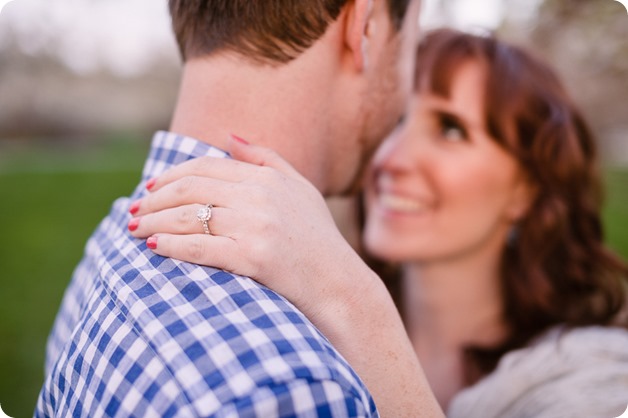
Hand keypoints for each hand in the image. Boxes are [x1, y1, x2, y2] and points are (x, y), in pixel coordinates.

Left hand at [129, 137, 351, 313]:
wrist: (339, 284)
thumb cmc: (318, 239)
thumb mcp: (300, 189)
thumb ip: (266, 158)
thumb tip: (229, 136)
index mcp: (268, 177)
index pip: (206, 166)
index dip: (171, 175)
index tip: (149, 187)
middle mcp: (260, 196)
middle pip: (191, 188)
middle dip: (154, 198)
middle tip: (132, 210)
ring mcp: (256, 226)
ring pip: (189, 216)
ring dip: (153, 221)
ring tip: (132, 229)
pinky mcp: (252, 257)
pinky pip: (200, 247)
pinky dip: (171, 245)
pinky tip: (153, 247)